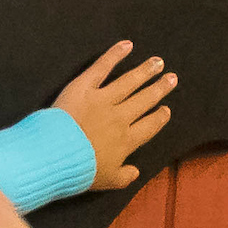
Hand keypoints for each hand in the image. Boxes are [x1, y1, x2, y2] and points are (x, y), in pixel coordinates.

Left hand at [51, 40, 178, 180]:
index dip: (159, 117)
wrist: (55, 156)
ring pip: (130, 82)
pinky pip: (102, 67)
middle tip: (172, 78)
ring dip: (145, 71)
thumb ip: (124, 176)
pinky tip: (127, 45)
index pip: (149, 126)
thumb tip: (135, 172)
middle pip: (145, 100)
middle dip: (160, 88)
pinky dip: (115, 55)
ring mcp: (103, 99)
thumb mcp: (107, 181)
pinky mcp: (84, 87)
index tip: (166, 110)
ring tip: (158, 62)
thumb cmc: (80, 171)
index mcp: (126, 141)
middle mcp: (120, 117)